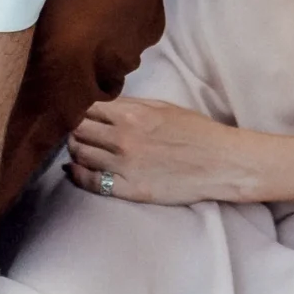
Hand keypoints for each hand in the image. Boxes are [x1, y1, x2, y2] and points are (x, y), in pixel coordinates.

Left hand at [66, 96, 251, 204]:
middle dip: (72, 129)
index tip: (75, 112)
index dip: (76, 108)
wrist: (221, 162)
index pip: (85, 107)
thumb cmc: (196, 132)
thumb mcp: (163, 107)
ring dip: (75, 150)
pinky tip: (76, 169)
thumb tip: (100, 103)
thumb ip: (129, 105)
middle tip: (74, 131)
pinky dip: (78, 174)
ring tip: (79, 148)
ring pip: (79, 154)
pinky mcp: (130, 189)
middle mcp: (123, 139)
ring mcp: (125, 166)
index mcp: (131, 115)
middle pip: (76, 130)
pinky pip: (91, 181)